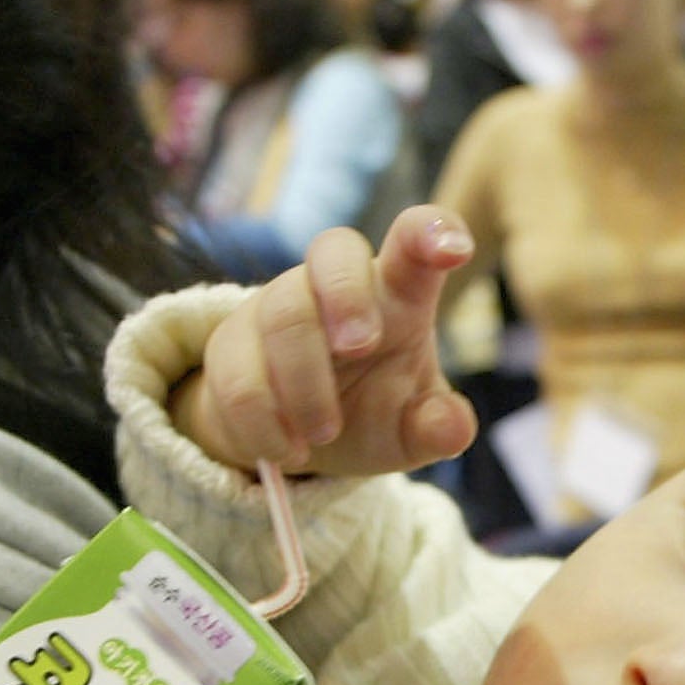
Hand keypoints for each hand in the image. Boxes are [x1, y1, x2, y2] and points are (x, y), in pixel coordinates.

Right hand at [174, 206, 477, 477]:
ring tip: (323, 435)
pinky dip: (265, 423)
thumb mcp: (409, 431)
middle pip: (333, 249)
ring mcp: (277, 305)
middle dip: (347, 294)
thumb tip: (453, 428)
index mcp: (396, 292)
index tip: (454, 253)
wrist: (293, 442)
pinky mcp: (230, 344)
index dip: (433, 233)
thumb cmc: (367, 414)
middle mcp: (333, 283)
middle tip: (360, 346)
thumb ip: (435, 428)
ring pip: (284, 317)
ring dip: (304, 386)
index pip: (414, 240)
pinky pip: (239, 376)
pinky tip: (286, 451)